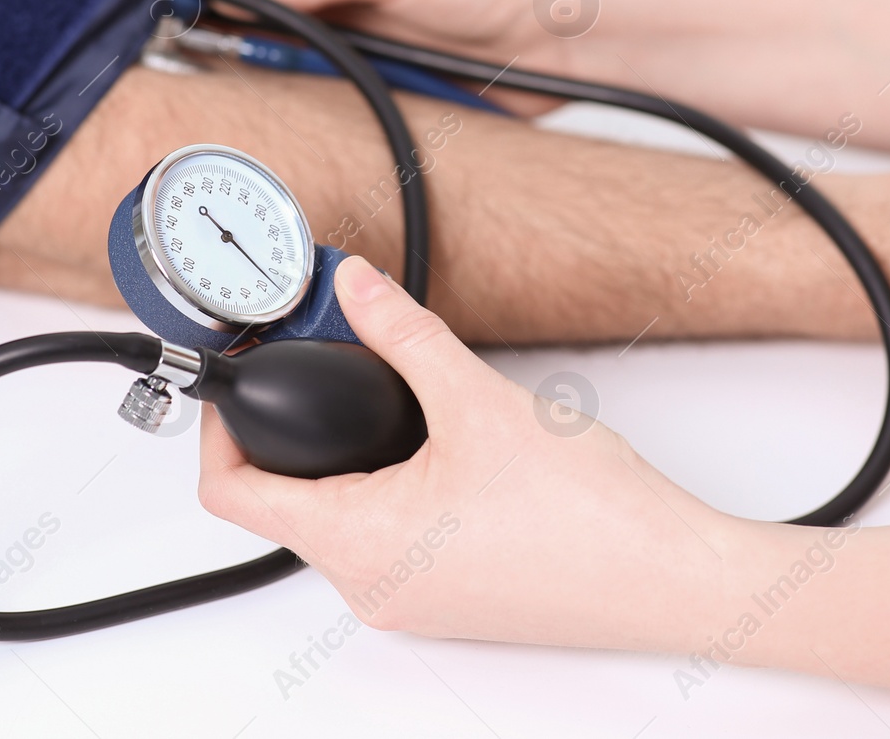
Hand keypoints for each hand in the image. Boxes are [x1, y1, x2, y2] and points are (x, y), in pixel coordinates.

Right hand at [148, 0, 614, 110]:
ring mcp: (339, 33)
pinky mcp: (363, 79)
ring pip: (255, 52)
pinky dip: (266, 102)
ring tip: (157, 91)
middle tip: (119, 55)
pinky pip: (299, 92)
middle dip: (174, 23)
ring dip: (214, 69)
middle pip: (226, 3)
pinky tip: (235, 118)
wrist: (566, 34)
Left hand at [196, 255, 745, 647]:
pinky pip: (385, 542)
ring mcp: (410, 601)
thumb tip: (360, 288)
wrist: (670, 577)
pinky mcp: (447, 599)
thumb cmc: (589, 517)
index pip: (231, 494)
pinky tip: (434, 448)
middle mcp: (371, 587)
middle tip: (325, 367)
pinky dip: (387, 490)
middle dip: (292, 431)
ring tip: (384, 400)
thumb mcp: (477, 400)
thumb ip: (403, 334)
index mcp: (358, 545)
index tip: (240, 378)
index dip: (219, 427)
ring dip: (344, 459)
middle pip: (282, 505)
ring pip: (336, 522)